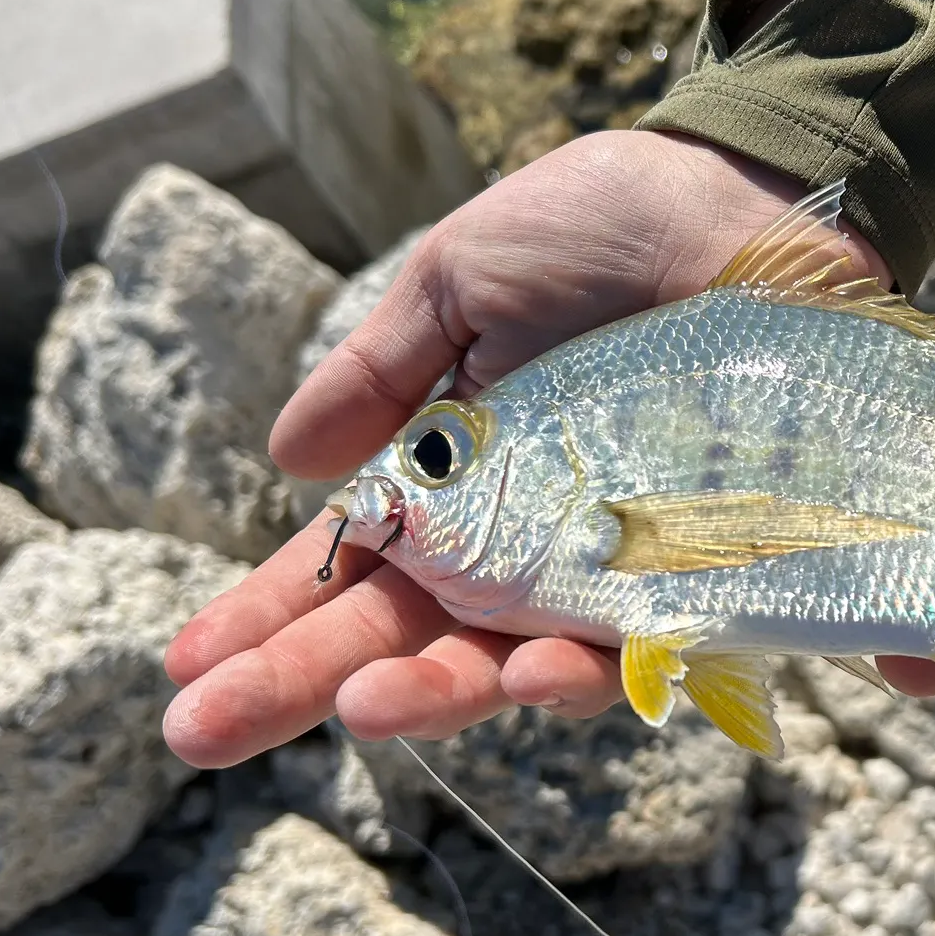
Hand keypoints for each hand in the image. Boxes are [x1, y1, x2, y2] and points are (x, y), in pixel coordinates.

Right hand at [162, 130, 889, 766]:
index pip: (345, 561)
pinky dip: (583, 668)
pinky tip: (532, 676)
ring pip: (507, 662)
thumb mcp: (460, 280)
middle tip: (201, 732)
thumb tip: (282, 460)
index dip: (265, 616)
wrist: (751, 203)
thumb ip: (379, 372)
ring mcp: (602, 564)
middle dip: (301, 685)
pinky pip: (635, 643)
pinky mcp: (693, 571)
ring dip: (434, 696)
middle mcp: (516, 538)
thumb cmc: (601, 229)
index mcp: (450, 473)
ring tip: (361, 708)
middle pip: (402, 635)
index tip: (182, 668)